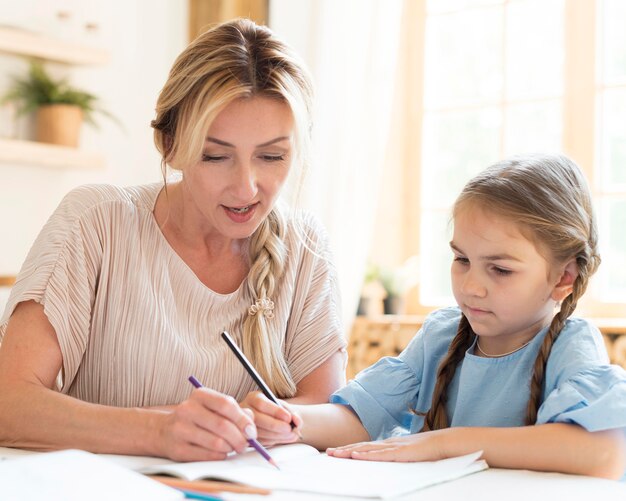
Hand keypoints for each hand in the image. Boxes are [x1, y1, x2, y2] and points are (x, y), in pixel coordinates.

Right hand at [157, 387, 256, 460]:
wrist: (164, 431)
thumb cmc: (197, 418)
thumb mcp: (213, 408)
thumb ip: (234, 412)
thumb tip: (251, 423)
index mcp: (199, 395)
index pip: (226, 404)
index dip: (243, 420)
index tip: (251, 431)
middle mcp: (187, 409)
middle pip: (223, 425)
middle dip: (240, 438)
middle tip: (245, 445)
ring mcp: (180, 429)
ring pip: (217, 442)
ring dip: (230, 448)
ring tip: (232, 447)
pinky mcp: (178, 449)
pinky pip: (207, 455)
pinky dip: (220, 456)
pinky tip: (220, 453)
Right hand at [240, 391, 301, 445]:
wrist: (274, 419)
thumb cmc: (278, 411)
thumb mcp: (284, 407)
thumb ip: (292, 413)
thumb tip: (296, 421)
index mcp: (253, 398)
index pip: (261, 404)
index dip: (275, 411)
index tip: (288, 417)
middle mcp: (245, 410)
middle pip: (257, 418)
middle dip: (275, 425)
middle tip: (290, 429)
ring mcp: (244, 425)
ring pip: (258, 432)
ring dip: (277, 435)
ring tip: (292, 434)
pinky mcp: (247, 438)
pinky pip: (259, 442)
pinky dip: (274, 441)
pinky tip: (285, 438)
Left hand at [326, 429, 448, 461]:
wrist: (444, 442)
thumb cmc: (427, 450)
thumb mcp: (408, 454)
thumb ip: (396, 456)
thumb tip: (386, 460)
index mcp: (389, 445)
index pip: (365, 447)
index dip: (350, 449)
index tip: (336, 451)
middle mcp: (388, 444)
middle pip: (362, 447)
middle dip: (344, 450)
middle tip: (328, 453)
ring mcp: (394, 447)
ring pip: (367, 450)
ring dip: (350, 451)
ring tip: (335, 454)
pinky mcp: (401, 452)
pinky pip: (381, 455)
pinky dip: (367, 455)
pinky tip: (356, 455)